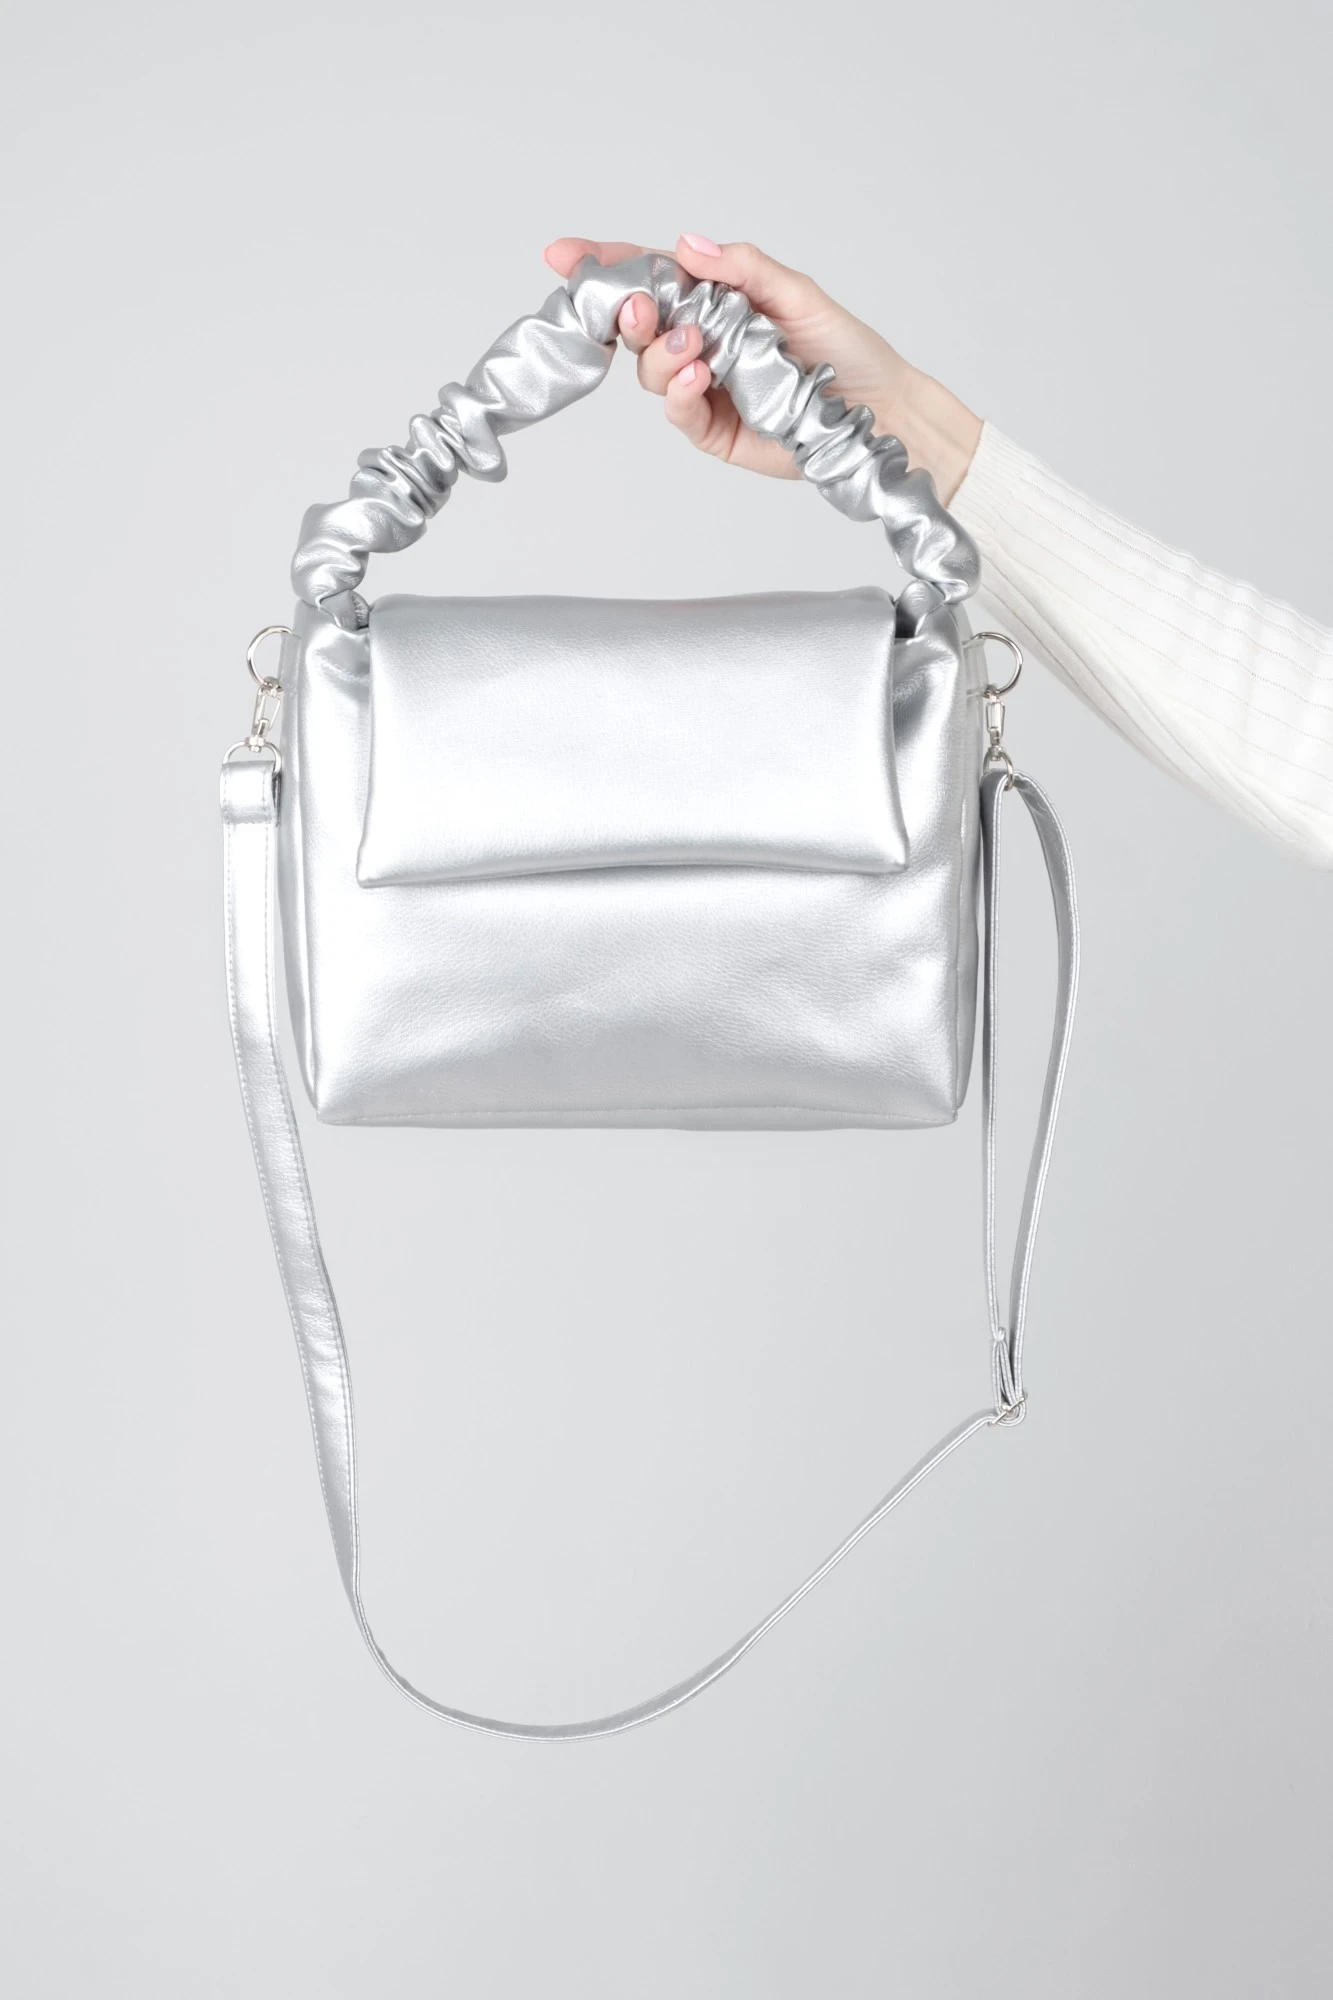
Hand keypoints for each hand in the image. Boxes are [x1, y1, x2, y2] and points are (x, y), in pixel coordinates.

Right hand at [542, 234, 982, 505]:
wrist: (878, 413)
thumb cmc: (845, 350)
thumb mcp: (797, 294)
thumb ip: (743, 269)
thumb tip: (688, 245)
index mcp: (715, 300)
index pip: (652, 276)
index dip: (607, 265)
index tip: (563, 254)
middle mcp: (701, 342)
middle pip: (638, 325)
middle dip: (626, 312)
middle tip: (637, 307)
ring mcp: (702, 387)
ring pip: (650, 370)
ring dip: (661, 354)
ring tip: (696, 349)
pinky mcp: (712, 430)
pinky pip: (677, 411)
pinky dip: (678, 393)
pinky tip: (698, 378)